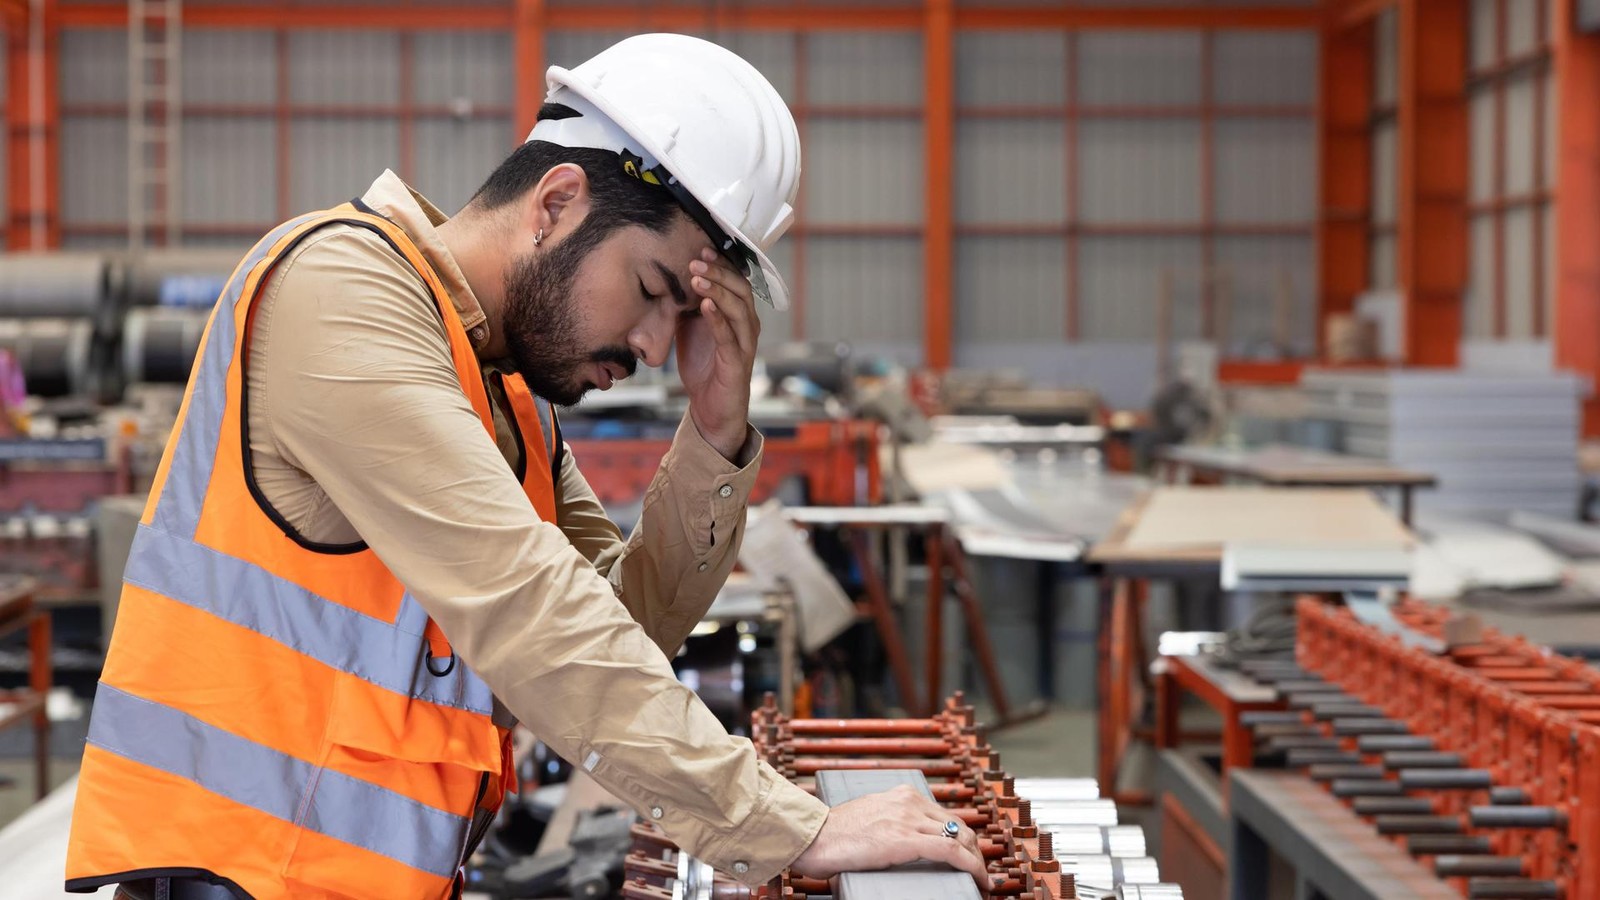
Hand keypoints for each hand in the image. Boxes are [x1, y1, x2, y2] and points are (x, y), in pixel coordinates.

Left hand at [676, 247, 758, 460]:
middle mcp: (747, 326)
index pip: (735, 281)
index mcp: (738, 316)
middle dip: (719, 272)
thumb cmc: (704, 367)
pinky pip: (729, 337)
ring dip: (717, 291)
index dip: (722, 264)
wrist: (711, 409)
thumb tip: (668, 281)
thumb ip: (686, 306)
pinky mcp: (736, 364)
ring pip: (738, 309)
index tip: (702, 248)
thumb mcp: (690, 330)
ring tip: (698, 278)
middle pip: (740, 289)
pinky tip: (705, 306)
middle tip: (696, 259)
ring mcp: (744, 345)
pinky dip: (718, 319)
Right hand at [789, 785, 990, 896]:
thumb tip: (900, 842)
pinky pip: (950, 850)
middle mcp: (909, 802)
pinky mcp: (905, 839)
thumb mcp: (869, 818)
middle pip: (958, 825)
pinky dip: (971, 865)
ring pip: (960, 838)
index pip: (945, 816)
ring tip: (981, 880)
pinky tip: (978, 879)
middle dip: (975, 850)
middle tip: (980, 871)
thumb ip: (890, 823)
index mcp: (901, 795)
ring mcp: (908, 819)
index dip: (964, 838)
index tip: (971, 855)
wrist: (813, 837)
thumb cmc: (833, 834)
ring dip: (976, 861)